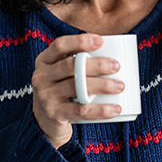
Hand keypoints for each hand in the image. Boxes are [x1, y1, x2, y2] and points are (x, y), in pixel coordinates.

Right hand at [31, 34, 123, 148]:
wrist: (44, 120)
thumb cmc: (60, 89)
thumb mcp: (59, 72)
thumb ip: (76, 61)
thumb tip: (112, 51)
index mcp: (44, 61)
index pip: (59, 45)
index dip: (79, 41)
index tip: (100, 41)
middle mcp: (41, 77)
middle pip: (70, 66)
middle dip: (96, 64)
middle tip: (116, 66)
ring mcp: (46, 96)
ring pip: (76, 87)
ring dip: (102, 86)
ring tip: (120, 86)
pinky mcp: (55, 114)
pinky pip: (81, 111)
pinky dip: (101, 110)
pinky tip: (115, 108)